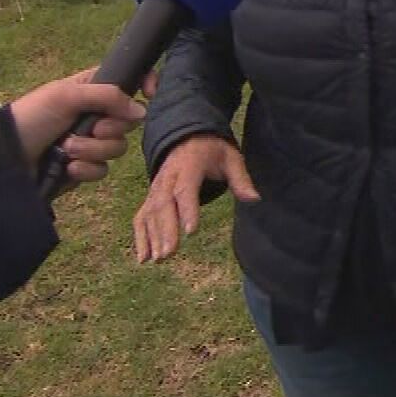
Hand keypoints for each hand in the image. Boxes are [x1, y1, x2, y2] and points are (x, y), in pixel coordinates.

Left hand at [7, 68, 151, 183]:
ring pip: (116, 148)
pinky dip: (85, 169)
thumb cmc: (32, 116)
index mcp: (92, 89)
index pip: (128, 81)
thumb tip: (141, 110)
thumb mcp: (67, 96)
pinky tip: (67, 168)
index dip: (143, 84)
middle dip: (109, 129)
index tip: (149, 94)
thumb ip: (107, 96)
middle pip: (128, 122)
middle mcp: (95, 115)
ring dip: (92, 150)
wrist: (5, 158)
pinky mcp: (84, 167)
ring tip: (66, 150)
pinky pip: (102, 170)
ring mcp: (90, 142)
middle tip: (91, 129)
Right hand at [132, 132, 259, 263]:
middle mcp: (168, 178)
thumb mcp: (231, 158)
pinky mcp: (150, 197)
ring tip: (159, 260)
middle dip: (166, 230)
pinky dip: (140, 237)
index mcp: (189, 166)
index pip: (186, 189)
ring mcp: (156, 188)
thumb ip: (241, 179)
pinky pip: (141, 217)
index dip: (187, 210)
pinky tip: (144, 259)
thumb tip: (255, 199)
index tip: (191, 231)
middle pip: (164, 205)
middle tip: (170, 253)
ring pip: (150, 213)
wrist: (186, 136)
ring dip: (153, 237)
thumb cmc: (212, 151)